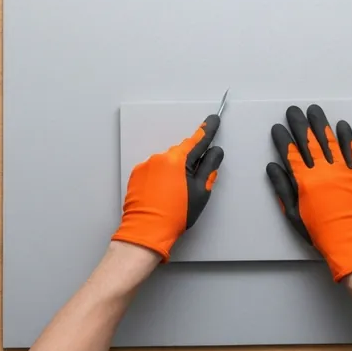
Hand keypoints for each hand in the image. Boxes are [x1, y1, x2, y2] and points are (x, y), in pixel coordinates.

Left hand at [112, 115, 223, 259]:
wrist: (146, 231)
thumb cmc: (175, 214)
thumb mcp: (200, 192)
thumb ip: (209, 168)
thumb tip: (215, 152)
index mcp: (176, 160)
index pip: (196, 140)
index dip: (207, 130)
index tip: (213, 119)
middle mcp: (159, 158)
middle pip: (180, 153)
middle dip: (189, 162)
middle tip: (193, 183)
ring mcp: (145, 166)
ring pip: (166, 163)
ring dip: (173, 172)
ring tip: (175, 195)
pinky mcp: (136, 176)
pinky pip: (153, 171)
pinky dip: (160, 178)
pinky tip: (162, 195)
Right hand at [267, 104, 351, 281]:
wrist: (349, 239)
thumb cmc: (319, 231)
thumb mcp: (293, 214)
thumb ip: (283, 188)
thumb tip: (273, 167)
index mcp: (304, 180)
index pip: (290, 152)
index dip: (283, 138)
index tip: (278, 128)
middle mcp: (322, 170)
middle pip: (308, 141)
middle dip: (299, 123)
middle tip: (293, 110)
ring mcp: (341, 170)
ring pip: (329, 140)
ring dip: (320, 123)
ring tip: (314, 110)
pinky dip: (347, 136)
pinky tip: (341, 125)